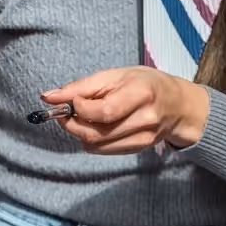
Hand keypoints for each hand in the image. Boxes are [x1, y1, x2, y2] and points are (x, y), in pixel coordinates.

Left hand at [42, 68, 209, 153]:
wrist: (177, 105)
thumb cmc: (145, 84)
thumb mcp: (115, 75)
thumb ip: (81, 87)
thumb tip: (48, 97)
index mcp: (141, 94)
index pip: (102, 112)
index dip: (79, 108)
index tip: (72, 100)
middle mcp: (145, 119)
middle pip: (96, 134)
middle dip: (71, 124)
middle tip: (65, 112)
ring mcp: (144, 138)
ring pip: (96, 145)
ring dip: (80, 132)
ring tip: (83, 117)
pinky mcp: (139, 149)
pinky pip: (104, 150)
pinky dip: (92, 140)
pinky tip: (97, 126)